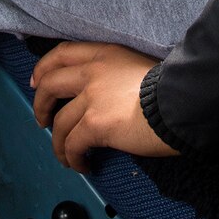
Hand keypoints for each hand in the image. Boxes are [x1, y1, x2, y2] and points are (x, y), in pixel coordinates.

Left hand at [29, 42, 177, 171]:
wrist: (182, 102)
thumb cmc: (171, 88)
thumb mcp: (140, 66)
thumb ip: (117, 74)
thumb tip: (108, 95)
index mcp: (104, 54)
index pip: (62, 54)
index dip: (44, 68)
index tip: (36, 81)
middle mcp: (92, 72)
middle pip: (49, 86)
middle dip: (40, 105)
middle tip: (42, 120)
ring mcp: (91, 98)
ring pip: (59, 122)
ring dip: (57, 142)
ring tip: (65, 156)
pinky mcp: (95, 124)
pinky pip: (72, 145)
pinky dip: (72, 158)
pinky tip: (82, 165)